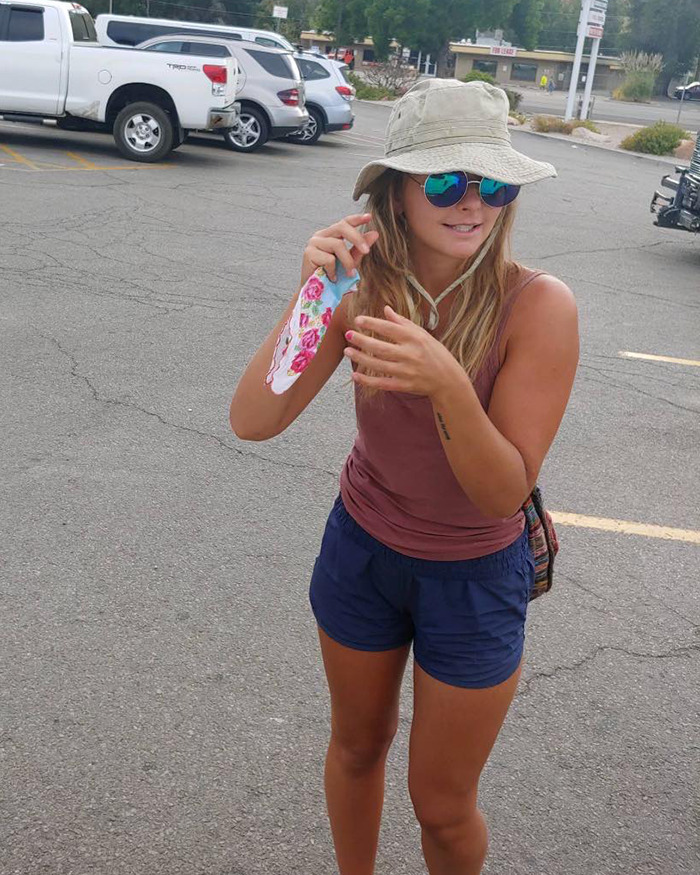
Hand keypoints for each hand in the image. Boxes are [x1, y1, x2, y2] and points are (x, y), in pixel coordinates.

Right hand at [301, 214, 378, 284]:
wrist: (319, 295)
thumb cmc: (334, 278)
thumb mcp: (350, 262)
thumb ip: (359, 249)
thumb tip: (375, 234)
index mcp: (331, 235)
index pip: (344, 222)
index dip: (356, 219)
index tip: (369, 217)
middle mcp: (321, 236)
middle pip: (341, 227)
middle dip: (357, 238)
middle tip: (367, 251)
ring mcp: (314, 243)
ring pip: (337, 244)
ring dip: (347, 262)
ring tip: (348, 274)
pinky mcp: (308, 254)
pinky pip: (329, 259)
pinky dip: (334, 271)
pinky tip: (332, 278)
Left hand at [344, 306, 468, 397]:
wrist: (448, 379)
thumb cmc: (434, 353)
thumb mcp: (422, 334)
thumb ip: (403, 322)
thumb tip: (386, 309)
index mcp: (415, 339)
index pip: (390, 329)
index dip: (373, 324)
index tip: (358, 320)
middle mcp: (410, 355)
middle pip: (381, 348)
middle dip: (362, 341)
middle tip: (348, 334)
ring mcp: (407, 372)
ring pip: (379, 365)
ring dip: (361, 358)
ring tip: (347, 350)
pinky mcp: (404, 385)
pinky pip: (382, 383)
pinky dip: (368, 380)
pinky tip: (355, 375)